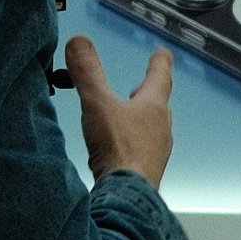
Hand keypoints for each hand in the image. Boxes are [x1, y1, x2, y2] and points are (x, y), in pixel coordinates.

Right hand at [66, 36, 173, 187]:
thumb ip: (87, 73)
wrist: (127, 197)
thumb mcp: (98, 104)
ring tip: (126, 116)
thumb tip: (78, 42)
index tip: (162, 53)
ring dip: (139, 118)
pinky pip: (140, 149)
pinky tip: (117, 149)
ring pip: (150, 127)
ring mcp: (155, 151)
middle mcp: (161, 128)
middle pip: (158, 103)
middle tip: (142, 85)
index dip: (159, 62)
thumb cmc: (120, 151)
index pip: (160, 75)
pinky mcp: (145, 170)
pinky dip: (131, 142)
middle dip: (148, 92)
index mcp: (154, 107)